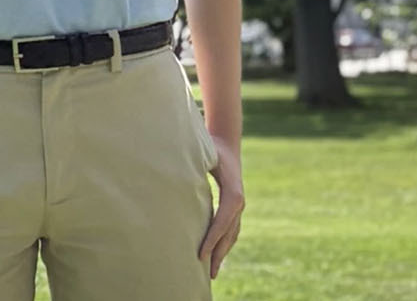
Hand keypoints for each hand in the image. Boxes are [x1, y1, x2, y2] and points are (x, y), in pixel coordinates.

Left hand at [198, 135, 243, 279]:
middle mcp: (238, 201)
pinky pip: (230, 229)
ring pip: (231, 234)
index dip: (212, 238)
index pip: (222, 220)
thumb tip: (177, 173)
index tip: (201, 253)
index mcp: (233, 192)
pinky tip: (215, 255)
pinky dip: (223, 244)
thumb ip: (194, 164)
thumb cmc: (212, 146)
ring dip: (222, 252)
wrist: (227, 142)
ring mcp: (238, 205)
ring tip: (211, 271)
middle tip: (206, 272)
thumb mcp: (204, 153)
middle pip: (229, 233)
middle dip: (217, 252)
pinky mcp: (233, 207)